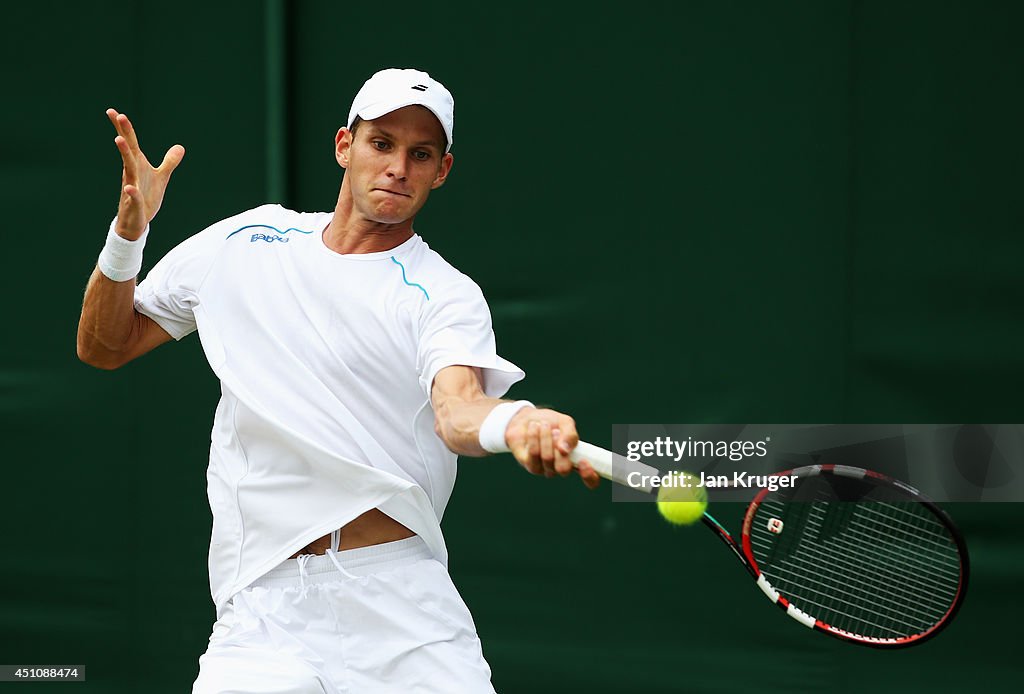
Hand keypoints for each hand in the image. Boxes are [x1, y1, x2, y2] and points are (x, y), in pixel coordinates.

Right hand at [106, 108, 184, 239]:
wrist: (136, 221)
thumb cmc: (146, 196)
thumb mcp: (161, 177)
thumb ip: (169, 162)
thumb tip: (180, 146)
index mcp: (137, 165)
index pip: (131, 143)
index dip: (124, 128)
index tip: (114, 111)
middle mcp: (132, 173)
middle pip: (128, 151)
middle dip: (124, 134)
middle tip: (118, 115)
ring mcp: (131, 188)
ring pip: (128, 170)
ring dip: (124, 155)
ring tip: (118, 139)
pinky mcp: (135, 204)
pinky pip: (133, 197)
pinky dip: (132, 192)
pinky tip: (129, 187)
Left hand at [505, 407, 600, 489]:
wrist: (526, 418)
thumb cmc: (550, 423)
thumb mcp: (565, 423)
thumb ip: (570, 434)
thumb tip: (565, 450)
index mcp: (576, 460)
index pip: (590, 480)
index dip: (589, 476)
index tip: (584, 462)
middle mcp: (561, 468)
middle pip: (564, 469)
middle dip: (559, 448)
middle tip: (555, 431)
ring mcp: (545, 469)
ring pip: (547, 458)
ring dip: (546, 437)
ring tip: (543, 425)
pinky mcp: (530, 465)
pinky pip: (534, 453)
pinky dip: (534, 437)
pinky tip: (533, 427)